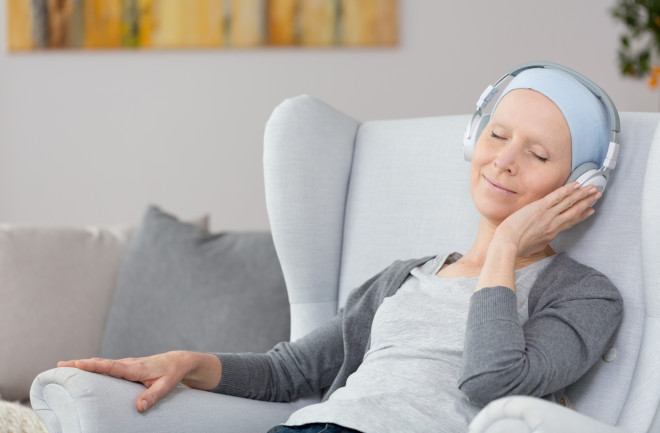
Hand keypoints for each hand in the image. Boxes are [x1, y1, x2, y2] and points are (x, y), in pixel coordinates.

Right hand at [57, 351, 220, 412]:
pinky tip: (83, 370)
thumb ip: (152, 396)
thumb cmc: (171, 374)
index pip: (110, 366)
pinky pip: (106, 366)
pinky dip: (93, 366)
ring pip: (102, 363)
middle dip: (80, 363)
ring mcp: (126, 364)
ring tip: (63, 367)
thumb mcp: (166, 386)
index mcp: (134, 368)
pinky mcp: (126, 367)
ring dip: (84, 364)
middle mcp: (128, 363)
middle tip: (59, 365)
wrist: (178, 362)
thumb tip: (138, 407)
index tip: (75, 364)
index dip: (92, 365)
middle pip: (100, 363)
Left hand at [496, 182, 600, 256]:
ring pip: (570, 202)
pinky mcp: (540, 207)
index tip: (590, 210)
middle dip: (587, 202)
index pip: (570, 222)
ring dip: (582, 194)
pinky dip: (568, 190)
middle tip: (597, 195)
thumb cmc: (516, 247)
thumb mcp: (533, 247)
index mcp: (552, 233)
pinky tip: (576, 184)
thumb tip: (541, 240)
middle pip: (575, 211)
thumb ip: (541, 241)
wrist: (508, 243)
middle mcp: (554, 223)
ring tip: (593, 188)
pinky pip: (557, 196)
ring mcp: (548, 214)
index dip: (582, 215)